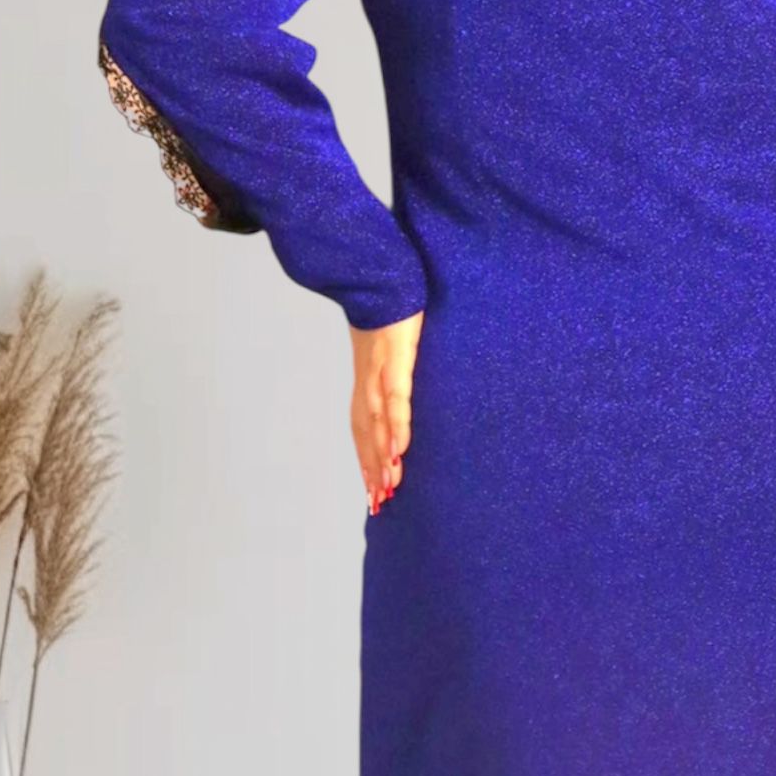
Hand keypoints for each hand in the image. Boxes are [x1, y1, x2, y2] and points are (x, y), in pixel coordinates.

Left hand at [349, 310, 422, 514]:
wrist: (383, 271)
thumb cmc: (392, 306)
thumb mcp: (395, 343)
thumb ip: (400, 365)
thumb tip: (410, 382)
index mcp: (369, 378)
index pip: (365, 427)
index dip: (368, 459)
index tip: (374, 490)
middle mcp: (369, 379)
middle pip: (367, 433)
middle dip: (373, 468)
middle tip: (380, 504)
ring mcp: (380, 370)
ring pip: (379, 423)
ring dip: (382, 457)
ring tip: (390, 487)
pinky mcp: (396, 357)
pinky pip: (396, 398)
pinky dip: (396, 425)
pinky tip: (400, 449)